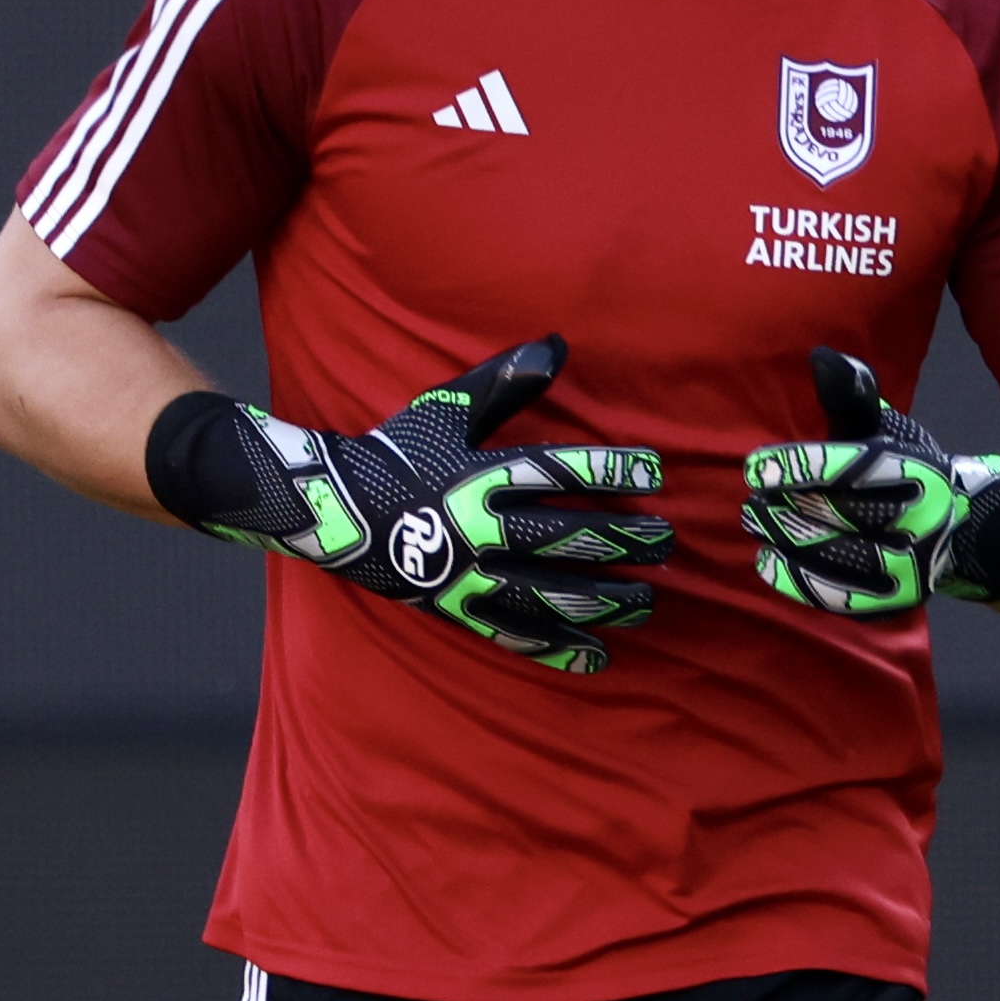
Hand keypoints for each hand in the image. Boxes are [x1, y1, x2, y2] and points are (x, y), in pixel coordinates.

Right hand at [152, 337, 671, 672]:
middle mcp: (479, 529)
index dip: (609, 471)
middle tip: (666, 544)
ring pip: (550, 594)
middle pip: (565, 539)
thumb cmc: (397, 451)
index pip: (558, 471)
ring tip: (648, 601)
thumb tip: (558, 343)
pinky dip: (557, 649)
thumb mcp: (448, 408)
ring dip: (605, 599)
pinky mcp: (459, 610)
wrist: (333, 510)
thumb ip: (505, 380)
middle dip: (622, 542)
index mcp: (481, 475)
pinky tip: (597, 656)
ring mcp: (470, 576)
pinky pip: (515, 636)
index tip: (653, 473)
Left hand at [740, 350, 999, 616]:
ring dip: (787, 542)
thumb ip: (853, 396)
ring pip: (840, 557)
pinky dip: (798, 581)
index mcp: (920, 472)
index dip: (801, 468)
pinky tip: (768, 561)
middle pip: (844, 514)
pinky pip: (840, 596)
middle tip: (751, 500)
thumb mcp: (884, 428)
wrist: (955, 532)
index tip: (757, 467)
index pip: (854, 469)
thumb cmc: (900, 470)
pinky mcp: (895, 600)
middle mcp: (923, 521)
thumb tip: (822, 357)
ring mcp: (912, 566)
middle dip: (789, 506)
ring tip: (755, 523)